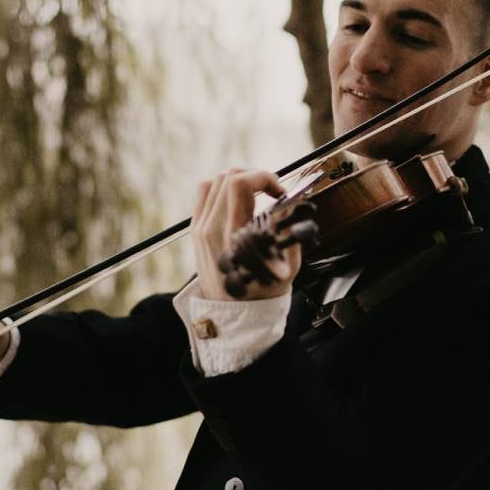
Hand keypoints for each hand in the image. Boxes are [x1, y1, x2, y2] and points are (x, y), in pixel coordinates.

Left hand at [191, 169, 300, 300]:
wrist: (234, 313)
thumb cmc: (262, 291)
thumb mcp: (286, 264)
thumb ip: (289, 229)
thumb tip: (293, 202)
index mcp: (234, 235)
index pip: (240, 184)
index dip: (264, 177)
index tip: (279, 191)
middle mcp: (212, 227)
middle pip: (229, 176)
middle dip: (255, 177)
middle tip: (271, 192)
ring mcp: (201, 228)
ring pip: (216, 181)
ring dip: (240, 181)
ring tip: (256, 195)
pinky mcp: (196, 230)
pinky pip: (205, 194)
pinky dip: (222, 190)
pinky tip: (236, 202)